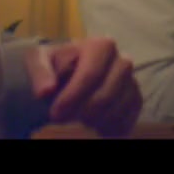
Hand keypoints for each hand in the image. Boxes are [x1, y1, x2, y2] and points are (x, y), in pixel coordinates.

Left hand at [22, 37, 142, 136]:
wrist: (67, 73)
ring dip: (96, 120)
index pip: (91, 74)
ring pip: (120, 108)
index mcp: (101, 46)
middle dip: (84, 110)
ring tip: (78, 119)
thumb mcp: (39, 61)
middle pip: (108, 93)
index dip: (73, 97)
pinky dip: (111, 127)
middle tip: (64, 118)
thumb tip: (45, 91)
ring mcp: (131, 81)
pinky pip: (129, 118)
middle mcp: (122, 60)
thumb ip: (40, 72)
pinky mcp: (134, 99)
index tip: (54, 113)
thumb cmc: (55, 65)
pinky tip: (94, 126)